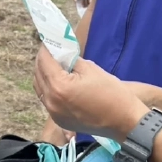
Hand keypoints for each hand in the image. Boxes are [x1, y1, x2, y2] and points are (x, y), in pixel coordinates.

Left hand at [33, 46, 148, 141]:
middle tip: (51, 51)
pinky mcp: (59, 121)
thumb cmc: (110, 92)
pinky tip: (59, 83)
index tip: (48, 40)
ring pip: (40, 89)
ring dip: (44, 75)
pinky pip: (47, 101)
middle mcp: (51, 101)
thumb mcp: (90, 68)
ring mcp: (53, 113)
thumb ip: (71, 60)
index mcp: (58, 86)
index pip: (44, 61)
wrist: (124, 121)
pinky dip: (49, 89)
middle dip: (43, 61)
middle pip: (38, 75)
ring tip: (54, 66)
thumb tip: (61, 53)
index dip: (45, 48)